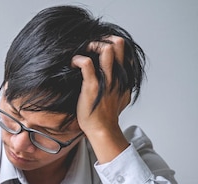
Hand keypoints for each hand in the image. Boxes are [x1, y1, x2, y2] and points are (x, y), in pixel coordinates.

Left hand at [71, 36, 131, 162]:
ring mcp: (106, 80)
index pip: (125, 50)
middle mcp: (117, 75)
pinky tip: (73, 63)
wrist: (102, 130)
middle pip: (118, 44)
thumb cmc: (107, 115)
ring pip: (106, 50)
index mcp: (124, 76)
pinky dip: (78, 59)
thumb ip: (123, 87)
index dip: (112, 43)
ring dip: (92, 45)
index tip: (99, 48)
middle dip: (103, 40)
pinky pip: (87, 64)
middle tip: (90, 47)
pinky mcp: (92, 85)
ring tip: (83, 52)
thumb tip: (123, 82)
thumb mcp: (122, 97)